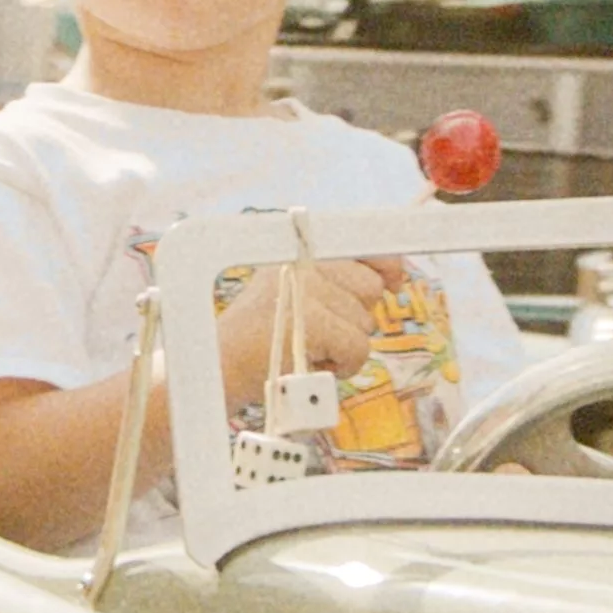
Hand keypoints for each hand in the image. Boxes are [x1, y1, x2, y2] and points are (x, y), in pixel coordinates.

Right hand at [211, 258, 387, 405]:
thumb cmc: (258, 341)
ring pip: (365, 323)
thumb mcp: (292, 295)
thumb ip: (336, 282)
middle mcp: (301, 261)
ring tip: (305, 349)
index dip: (387, 265)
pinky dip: (343, 365)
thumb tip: (392, 279)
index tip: (394, 281)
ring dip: (343, 345)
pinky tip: (313, 364)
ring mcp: (305, 288)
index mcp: (298, 251)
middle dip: (354, 317)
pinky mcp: (310, 321)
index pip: (363, 245)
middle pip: (370, 288)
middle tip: (316, 333)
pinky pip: (358, 348)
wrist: (218, 368)